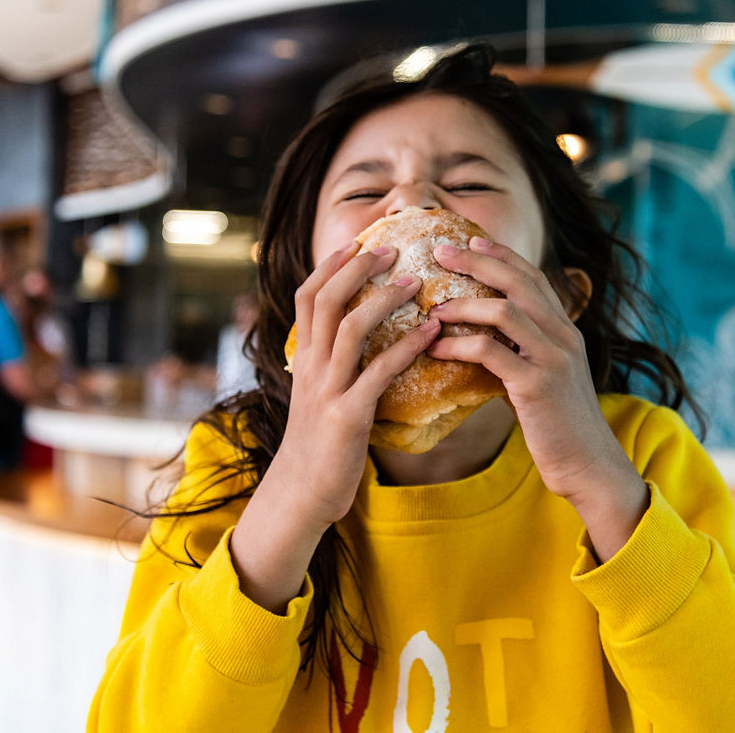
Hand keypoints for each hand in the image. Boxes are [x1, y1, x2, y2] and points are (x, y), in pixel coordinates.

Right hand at [275, 241, 441, 526]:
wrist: (303, 492)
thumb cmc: (320, 442)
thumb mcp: (318, 393)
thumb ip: (333, 362)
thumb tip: (357, 334)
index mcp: (304, 359)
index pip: (308, 297)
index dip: (330, 266)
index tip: (358, 242)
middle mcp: (310, 368)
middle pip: (325, 301)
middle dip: (357, 270)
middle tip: (392, 250)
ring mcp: (327, 391)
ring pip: (350, 330)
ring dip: (384, 300)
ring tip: (416, 283)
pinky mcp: (347, 417)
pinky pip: (378, 373)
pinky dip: (406, 347)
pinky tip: (432, 333)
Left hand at [427, 237, 647, 558]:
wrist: (588, 466)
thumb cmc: (558, 426)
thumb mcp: (541, 378)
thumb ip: (519, 353)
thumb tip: (477, 339)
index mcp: (565, 330)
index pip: (533, 277)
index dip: (501, 255)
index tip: (469, 240)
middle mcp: (564, 336)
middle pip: (518, 282)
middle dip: (477, 262)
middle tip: (440, 251)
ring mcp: (553, 359)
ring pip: (504, 311)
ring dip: (462, 305)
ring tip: (431, 309)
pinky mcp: (537, 385)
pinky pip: (491, 352)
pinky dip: (459, 344)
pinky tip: (435, 348)